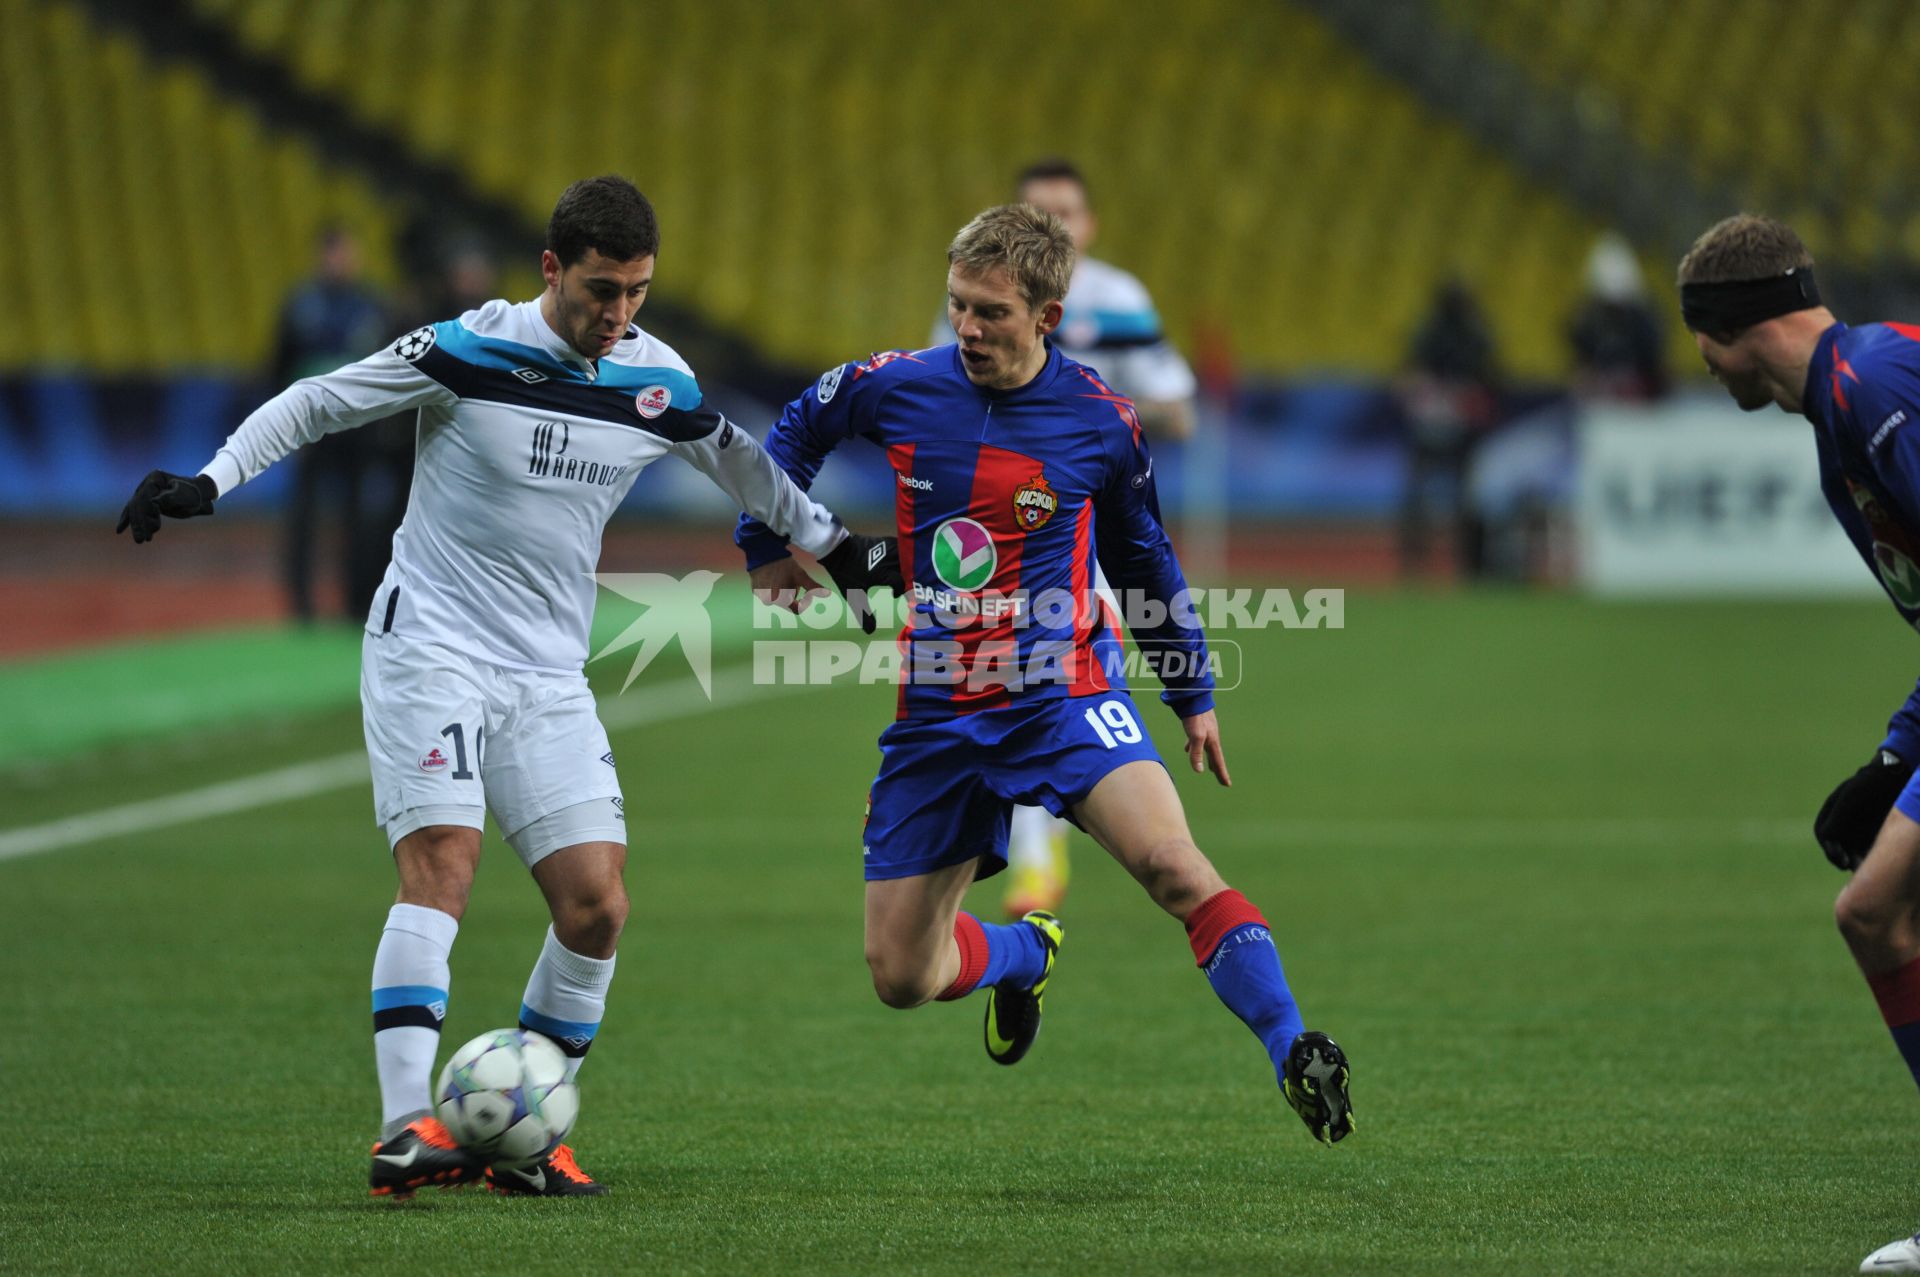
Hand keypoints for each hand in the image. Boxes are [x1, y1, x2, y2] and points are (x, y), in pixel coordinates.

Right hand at [115, 471, 217, 542]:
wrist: (198, 495)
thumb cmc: (193, 495)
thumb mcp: (186, 496)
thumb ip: (171, 497)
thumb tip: (153, 501)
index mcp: (155, 479)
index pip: (144, 497)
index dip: (145, 513)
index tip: (155, 528)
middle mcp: (147, 484)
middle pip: (137, 504)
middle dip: (139, 523)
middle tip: (142, 540)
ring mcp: (145, 493)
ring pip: (134, 510)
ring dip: (136, 526)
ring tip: (141, 540)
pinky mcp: (146, 502)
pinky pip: (134, 511)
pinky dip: (128, 521)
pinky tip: (119, 530)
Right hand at [749, 557, 826, 615]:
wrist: (763, 552)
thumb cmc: (783, 565)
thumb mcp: (800, 575)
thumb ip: (813, 587)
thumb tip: (828, 594)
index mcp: (781, 600)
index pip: (797, 609)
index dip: (804, 602)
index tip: (805, 593)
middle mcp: (769, 602)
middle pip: (786, 603)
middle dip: (792, 594)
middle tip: (792, 580)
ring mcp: (760, 596)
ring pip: (777, 598)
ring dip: (782, 591)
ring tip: (782, 577)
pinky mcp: (754, 590)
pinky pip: (767, 593)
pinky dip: (772, 587)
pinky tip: (773, 576)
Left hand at [817, 533, 902, 634]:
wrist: (836, 550)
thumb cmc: (845, 573)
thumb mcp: (854, 596)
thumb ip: (864, 614)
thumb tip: (871, 632)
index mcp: (883, 574)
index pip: (901, 583)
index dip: (901, 591)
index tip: (894, 595)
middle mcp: (887, 560)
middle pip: (907, 567)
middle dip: (909, 576)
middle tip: (905, 583)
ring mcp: (886, 549)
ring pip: (904, 555)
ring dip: (906, 563)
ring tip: (903, 571)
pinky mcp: (883, 540)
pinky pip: (898, 546)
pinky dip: (901, 553)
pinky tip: (897, 559)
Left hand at [1182, 708, 1230, 787]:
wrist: (1193, 696)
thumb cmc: (1195, 716)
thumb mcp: (1195, 736)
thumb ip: (1196, 753)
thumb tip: (1199, 771)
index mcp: (1213, 741)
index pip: (1218, 762)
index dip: (1222, 774)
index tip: (1227, 784)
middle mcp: (1211, 737)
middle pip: (1215, 757)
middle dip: (1217, 769)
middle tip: (1221, 780)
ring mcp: (1206, 731)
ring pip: (1207, 749)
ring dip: (1208, 759)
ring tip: (1208, 768)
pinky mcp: (1198, 725)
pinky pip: (1198, 740)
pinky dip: (1194, 747)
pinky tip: (1188, 748)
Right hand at [1815, 749, 1914, 869]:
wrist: (1895, 776)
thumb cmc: (1870, 785)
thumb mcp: (1849, 799)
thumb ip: (1836, 818)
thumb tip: (1826, 838)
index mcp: (1831, 811)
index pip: (1823, 834)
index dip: (1830, 850)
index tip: (1841, 861)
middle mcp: (1842, 820)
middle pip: (1838, 845)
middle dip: (1844, 858)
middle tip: (1855, 869)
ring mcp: (1858, 826)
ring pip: (1853, 848)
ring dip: (1858, 860)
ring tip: (1868, 868)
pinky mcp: (1874, 831)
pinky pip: (1869, 847)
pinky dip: (1872, 855)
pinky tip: (1881, 861)